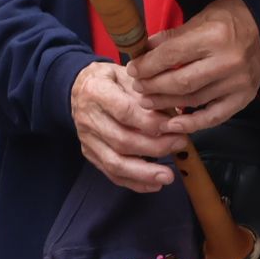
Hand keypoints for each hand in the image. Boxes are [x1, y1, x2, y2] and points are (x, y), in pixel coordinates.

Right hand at [70, 60, 182, 192]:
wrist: (78, 88)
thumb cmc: (110, 80)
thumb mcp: (127, 74)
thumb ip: (147, 93)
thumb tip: (173, 116)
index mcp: (96, 92)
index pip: (124, 112)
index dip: (151, 123)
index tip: (174, 126)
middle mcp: (87, 117)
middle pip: (122, 140)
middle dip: (155, 147)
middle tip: (180, 144)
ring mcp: (87, 138)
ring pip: (115, 162)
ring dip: (144, 172)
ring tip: (168, 176)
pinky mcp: (89, 153)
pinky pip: (111, 173)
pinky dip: (134, 182)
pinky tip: (154, 184)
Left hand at [129, 0, 259, 134]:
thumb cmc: (227, 20)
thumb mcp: (199, 18)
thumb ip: (171, 37)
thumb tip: (143, 51)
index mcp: (214, 36)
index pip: (172, 55)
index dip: (148, 65)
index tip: (132, 70)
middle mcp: (228, 61)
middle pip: (181, 81)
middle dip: (154, 86)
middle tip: (138, 88)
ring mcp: (238, 82)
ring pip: (194, 99)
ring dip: (167, 104)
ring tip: (148, 102)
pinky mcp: (244, 97)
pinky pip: (215, 116)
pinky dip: (192, 123)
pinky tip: (173, 124)